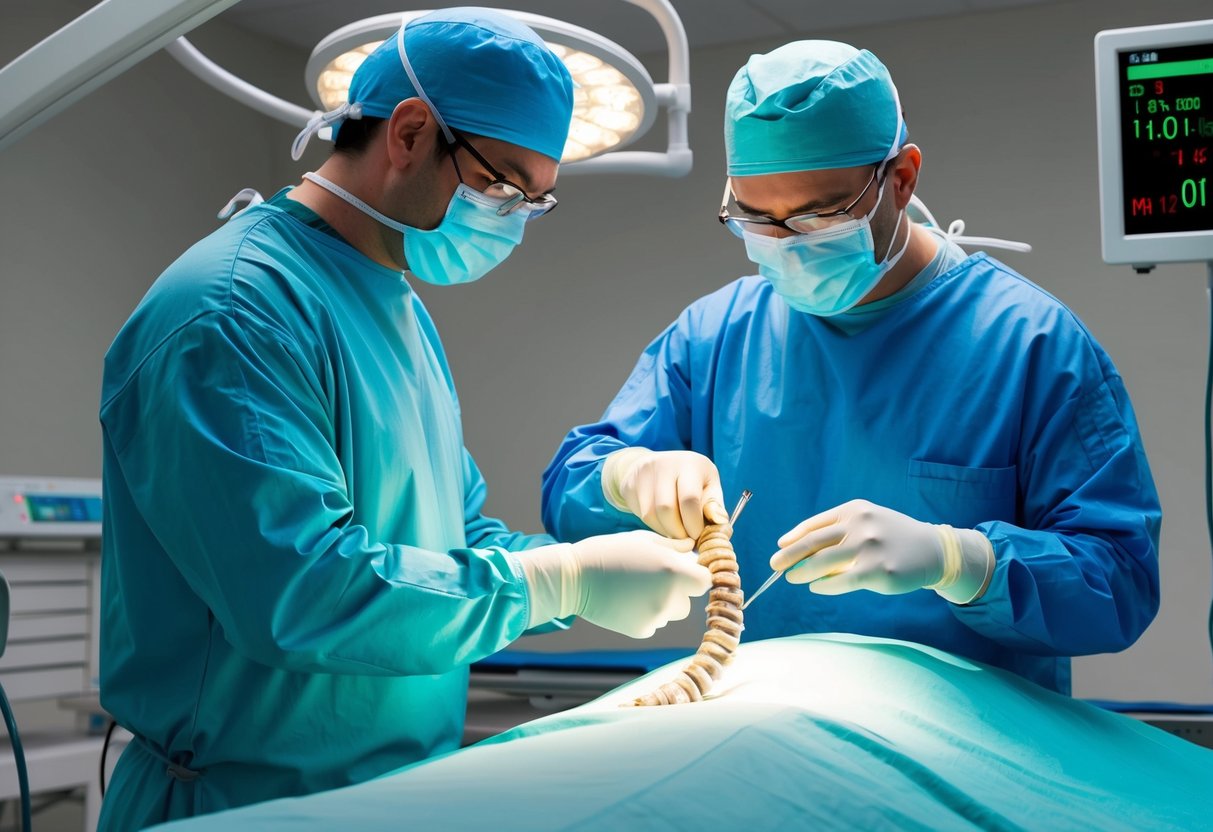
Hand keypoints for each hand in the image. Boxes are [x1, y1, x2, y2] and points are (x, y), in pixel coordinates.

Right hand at [518, 531, 711, 637]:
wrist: (575, 577)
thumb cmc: (610, 552)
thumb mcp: (643, 540)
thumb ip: (673, 546)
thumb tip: (691, 548)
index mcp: (673, 571)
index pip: (706, 581)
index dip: (698, 575)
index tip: (688, 571)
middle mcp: (669, 598)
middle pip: (688, 600)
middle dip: (677, 590)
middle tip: (652, 577)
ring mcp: (655, 617)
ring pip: (670, 612)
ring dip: (661, 602)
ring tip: (634, 587)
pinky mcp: (641, 630)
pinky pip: (654, 622)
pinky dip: (645, 614)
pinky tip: (626, 600)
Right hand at [601, 448, 726, 540]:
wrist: (659, 466)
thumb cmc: (692, 481)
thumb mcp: (709, 486)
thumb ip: (714, 506)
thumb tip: (720, 525)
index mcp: (691, 464)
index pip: (689, 499)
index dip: (693, 523)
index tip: (697, 536)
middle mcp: (665, 463)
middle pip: (666, 508)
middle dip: (678, 531)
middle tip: (686, 539)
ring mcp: (645, 472)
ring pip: (651, 514)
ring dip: (666, 532)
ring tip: (676, 534)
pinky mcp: (631, 483)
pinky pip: (641, 514)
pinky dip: (655, 527)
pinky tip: (665, 526)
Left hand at [771, 499, 993, 602]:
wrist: (932, 550)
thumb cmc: (891, 537)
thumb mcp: (866, 522)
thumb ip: (836, 531)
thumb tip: (795, 547)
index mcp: (853, 511)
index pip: (814, 525)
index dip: (793, 537)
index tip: (780, 547)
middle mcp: (860, 525)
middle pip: (813, 543)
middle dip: (789, 555)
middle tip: (774, 565)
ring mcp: (869, 548)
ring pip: (822, 562)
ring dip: (802, 572)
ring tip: (792, 578)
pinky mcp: (879, 571)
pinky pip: (841, 581)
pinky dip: (824, 585)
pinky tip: (816, 587)